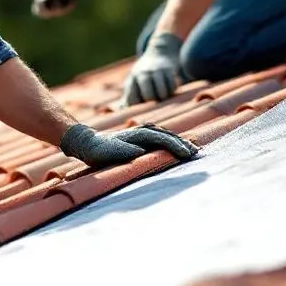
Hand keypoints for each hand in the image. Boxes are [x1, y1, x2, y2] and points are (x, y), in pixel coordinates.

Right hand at [31, 0, 105, 17]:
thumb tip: (38, 1)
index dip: (39, 0)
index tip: (44, 8)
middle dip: (49, 6)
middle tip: (57, 12)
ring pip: (53, 2)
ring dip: (58, 8)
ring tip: (69, 6)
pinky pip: (62, 3)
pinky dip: (65, 6)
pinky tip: (74, 4)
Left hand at [60, 122, 197, 167]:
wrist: (88, 143)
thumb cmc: (100, 151)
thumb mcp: (110, 152)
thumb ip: (124, 151)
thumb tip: (139, 151)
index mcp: (137, 135)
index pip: (162, 139)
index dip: (175, 146)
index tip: (187, 154)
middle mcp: (141, 131)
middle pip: (167, 135)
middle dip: (182, 143)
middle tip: (196, 153)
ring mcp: (141, 132)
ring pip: (165, 135)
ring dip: (178, 142)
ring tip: (192, 149)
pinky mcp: (140, 137)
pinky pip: (160, 137)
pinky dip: (170, 141)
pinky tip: (176, 147)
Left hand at [122, 32, 182, 106]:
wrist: (159, 53)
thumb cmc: (144, 74)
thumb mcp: (134, 80)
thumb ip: (128, 96)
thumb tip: (122, 109)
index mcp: (133, 78)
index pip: (132, 98)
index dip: (137, 107)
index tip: (141, 107)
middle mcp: (144, 73)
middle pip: (148, 95)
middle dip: (151, 102)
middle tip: (153, 102)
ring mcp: (157, 71)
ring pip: (162, 92)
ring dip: (163, 98)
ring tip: (162, 97)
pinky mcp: (169, 70)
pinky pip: (172, 86)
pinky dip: (172, 91)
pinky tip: (169, 89)